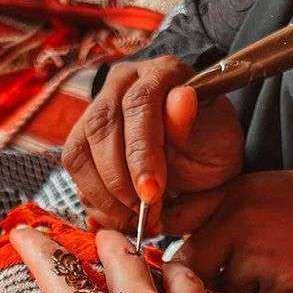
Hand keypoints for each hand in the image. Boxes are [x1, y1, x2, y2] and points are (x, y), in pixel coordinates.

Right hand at [62, 56, 243, 235]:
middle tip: (143, 213)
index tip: (151, 193)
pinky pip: (76, 176)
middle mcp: (120, 86)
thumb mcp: (217, 141)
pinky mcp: (82, 144)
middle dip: (119, 180)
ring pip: (78, 153)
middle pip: (100, 127)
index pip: (139, 104)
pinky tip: (120, 217)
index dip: (141, 153)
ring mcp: (94, 113)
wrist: (199, 159)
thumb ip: (193, 129)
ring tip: (134, 219)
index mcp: (160, 73)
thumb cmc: (209, 148)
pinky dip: (96, 203)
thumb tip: (182, 99)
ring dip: (104, 196)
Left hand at [165, 170, 292, 292]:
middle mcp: (241, 226)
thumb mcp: (261, 189)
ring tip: (273, 276)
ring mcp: (262, 261)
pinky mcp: (283, 292)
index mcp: (233, 197)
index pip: (176, 225)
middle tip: (222, 282)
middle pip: (193, 270)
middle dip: (202, 282)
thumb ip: (218, 208)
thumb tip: (170, 230)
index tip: (174, 261)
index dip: (172, 248)